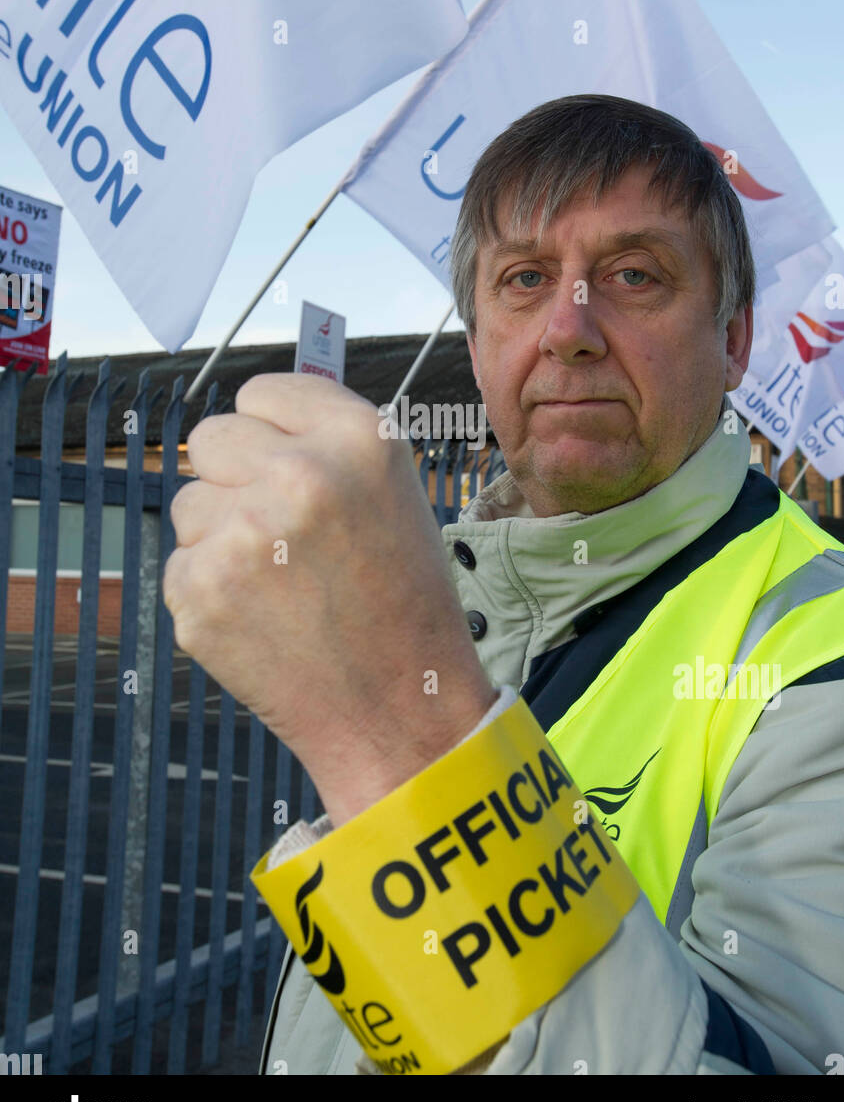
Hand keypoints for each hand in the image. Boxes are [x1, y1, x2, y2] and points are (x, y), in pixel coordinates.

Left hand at [163, 374, 495, 824]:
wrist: (400, 709)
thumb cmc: (404, 600)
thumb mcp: (395, 495)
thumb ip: (324, 444)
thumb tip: (250, 416)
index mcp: (358, 438)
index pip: (262, 391)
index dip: (271, 430)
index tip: (282, 459)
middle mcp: (298, 474)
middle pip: (209, 438)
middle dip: (232, 476)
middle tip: (275, 527)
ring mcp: (242, 534)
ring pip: (189, 505)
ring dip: (220, 536)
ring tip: (280, 583)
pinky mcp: (201, 592)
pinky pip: (181, 565)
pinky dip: (210, 592)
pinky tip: (262, 620)